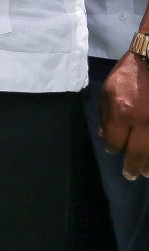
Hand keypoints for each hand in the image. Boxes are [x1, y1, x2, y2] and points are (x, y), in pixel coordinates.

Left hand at [103, 49, 148, 178]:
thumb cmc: (129, 74)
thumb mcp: (108, 91)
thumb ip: (106, 115)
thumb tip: (105, 136)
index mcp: (122, 113)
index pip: (116, 143)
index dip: (113, 148)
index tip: (114, 149)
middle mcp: (143, 122)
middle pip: (138, 154)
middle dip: (133, 167)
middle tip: (131, 175)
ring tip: (147, 173)